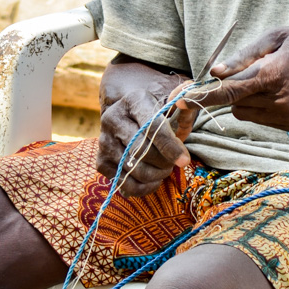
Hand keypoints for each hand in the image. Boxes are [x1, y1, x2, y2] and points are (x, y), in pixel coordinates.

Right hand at [97, 60, 198, 196]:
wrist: (132, 116)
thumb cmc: (159, 111)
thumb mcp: (173, 104)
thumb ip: (184, 109)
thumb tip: (187, 115)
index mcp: (133, 100)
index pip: (151, 126)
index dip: (170, 146)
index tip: (185, 160)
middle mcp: (113, 118)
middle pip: (142, 151)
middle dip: (164, 163)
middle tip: (175, 163)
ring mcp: (104, 141)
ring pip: (133, 169)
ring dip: (156, 175)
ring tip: (164, 169)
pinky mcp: (101, 161)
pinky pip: (124, 184)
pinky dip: (143, 188)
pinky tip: (154, 180)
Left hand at [197, 25, 288, 130]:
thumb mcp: (276, 36)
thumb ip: (243, 56)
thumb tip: (215, 71)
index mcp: (274, 74)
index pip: (230, 90)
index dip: (205, 96)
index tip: (184, 100)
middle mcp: (280, 100)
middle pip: (235, 102)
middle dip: (235, 89)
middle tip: (253, 71)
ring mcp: (288, 116)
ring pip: (245, 113)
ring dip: (247, 99)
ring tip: (271, 81)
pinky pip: (261, 119)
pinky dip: (262, 107)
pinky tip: (281, 92)